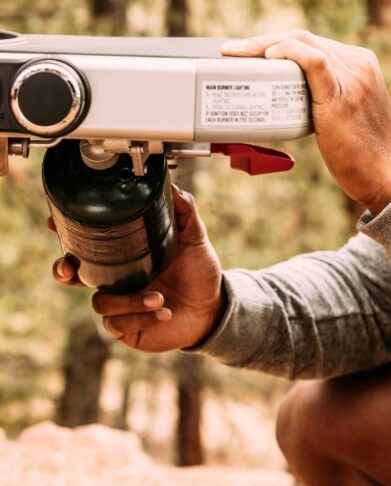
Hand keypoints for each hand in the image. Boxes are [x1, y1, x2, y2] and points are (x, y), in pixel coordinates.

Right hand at [52, 186, 224, 351]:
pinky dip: (140, 317)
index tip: (54, 223)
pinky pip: (116, 324)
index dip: (67, 235)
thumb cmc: (198, 271)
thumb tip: (173, 187)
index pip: (89, 244)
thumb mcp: (194, 237)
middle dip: (63, 270)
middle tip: (71, 268)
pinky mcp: (126, 327)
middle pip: (72, 275)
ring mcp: (119, 304)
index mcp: (126, 255)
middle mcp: (117, 279)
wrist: (213, 306)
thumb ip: (184, 211)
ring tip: (159, 297)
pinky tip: (163, 313)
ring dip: (129, 300)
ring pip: (100, 301)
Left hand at [221, 31, 390, 213]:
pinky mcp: (342, 96)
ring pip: (304, 43)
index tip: (253, 52)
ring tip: (237, 55)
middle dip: (263, 40)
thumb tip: (290, 100)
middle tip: (233, 51)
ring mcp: (353, 78)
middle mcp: (359, 64)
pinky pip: (314, 62)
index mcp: (361, 64)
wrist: (386, 176)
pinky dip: (289, 53)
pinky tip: (269, 57)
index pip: (312, 42)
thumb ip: (327, 98)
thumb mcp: (348, 114)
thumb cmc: (362, 154)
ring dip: (264, 45)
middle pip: (304, 38)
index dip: (278, 42)